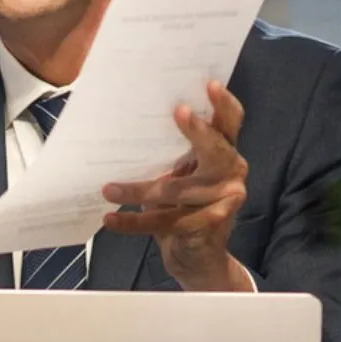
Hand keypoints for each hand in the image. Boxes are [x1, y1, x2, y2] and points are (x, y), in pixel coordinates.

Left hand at [100, 81, 251, 291]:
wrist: (195, 257)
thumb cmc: (181, 205)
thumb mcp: (178, 173)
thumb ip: (170, 151)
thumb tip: (130, 120)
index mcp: (223, 151)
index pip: (230, 122)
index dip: (223, 104)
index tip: (209, 84)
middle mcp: (231, 171)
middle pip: (218, 149)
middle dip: (198, 131)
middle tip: (179, 111)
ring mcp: (226, 199)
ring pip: (179, 189)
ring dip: (139, 190)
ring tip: (109, 190)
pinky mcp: (209, 224)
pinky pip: (167, 220)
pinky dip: (135, 221)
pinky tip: (111, 219)